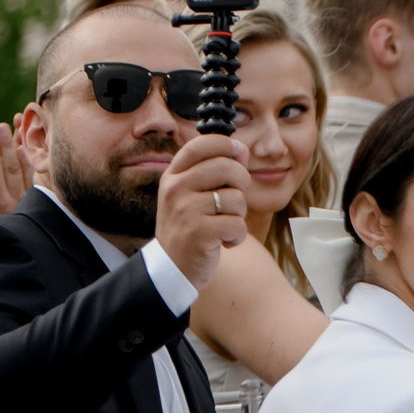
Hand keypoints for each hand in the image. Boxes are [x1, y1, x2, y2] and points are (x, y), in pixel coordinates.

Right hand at [156, 133, 253, 289]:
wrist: (172, 268)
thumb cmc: (190, 226)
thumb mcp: (193, 194)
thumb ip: (215, 171)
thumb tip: (241, 150)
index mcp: (173, 176)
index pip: (201, 144)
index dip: (226, 145)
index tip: (238, 154)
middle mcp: (175, 189)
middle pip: (226, 167)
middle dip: (241, 183)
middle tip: (233, 201)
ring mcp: (185, 210)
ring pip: (236, 197)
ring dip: (239, 214)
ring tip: (223, 224)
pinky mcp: (198, 232)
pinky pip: (237, 223)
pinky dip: (238, 236)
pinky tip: (224, 241)